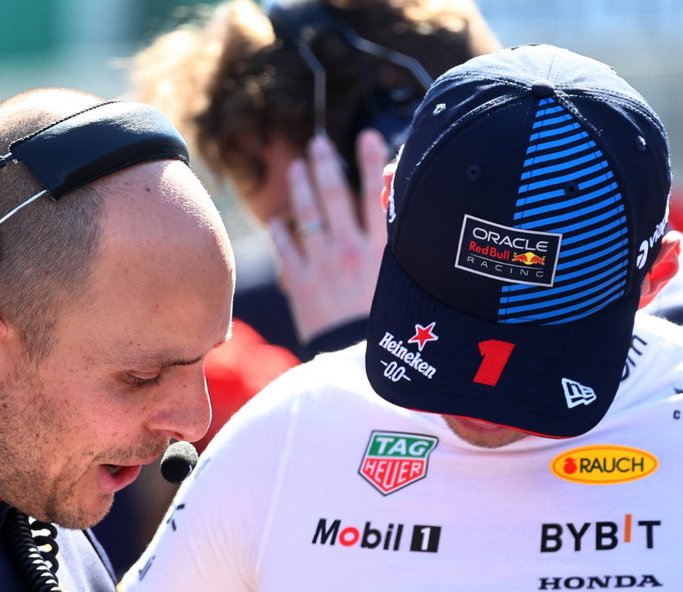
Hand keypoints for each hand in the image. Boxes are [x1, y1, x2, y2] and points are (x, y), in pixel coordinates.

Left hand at [268, 129, 391, 343]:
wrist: (361, 363)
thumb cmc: (392, 324)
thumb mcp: (406, 279)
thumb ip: (401, 242)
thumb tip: (399, 204)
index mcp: (381, 249)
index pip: (377, 195)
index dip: (371, 162)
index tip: (367, 137)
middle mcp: (350, 250)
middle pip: (336, 196)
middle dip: (326, 166)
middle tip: (318, 144)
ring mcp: (323, 264)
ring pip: (308, 215)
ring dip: (301, 188)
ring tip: (296, 168)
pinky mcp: (302, 284)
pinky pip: (286, 250)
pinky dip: (281, 234)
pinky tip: (277, 223)